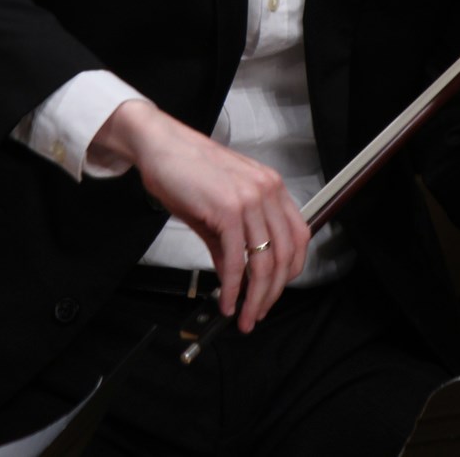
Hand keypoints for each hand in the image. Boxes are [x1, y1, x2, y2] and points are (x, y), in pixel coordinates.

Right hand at [94, 101, 309, 331]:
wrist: (160, 145)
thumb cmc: (187, 169)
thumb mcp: (217, 208)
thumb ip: (231, 244)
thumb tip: (237, 278)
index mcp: (271, 187)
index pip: (298, 236)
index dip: (290, 269)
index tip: (275, 289)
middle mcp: (267, 191)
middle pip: (285, 254)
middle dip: (272, 292)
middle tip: (258, 312)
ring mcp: (250, 199)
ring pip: (265, 261)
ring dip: (256, 296)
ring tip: (245, 315)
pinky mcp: (228, 210)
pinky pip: (237, 259)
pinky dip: (233, 287)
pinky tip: (227, 299)